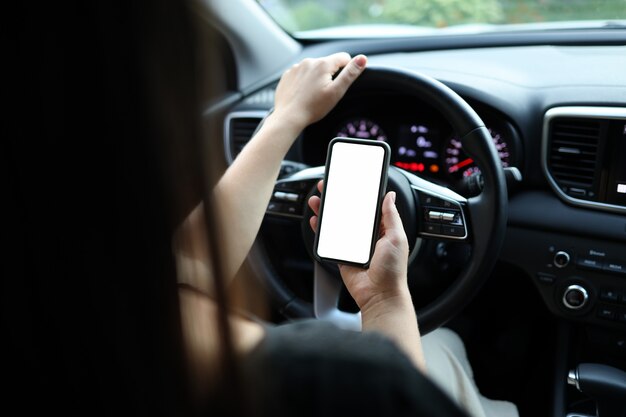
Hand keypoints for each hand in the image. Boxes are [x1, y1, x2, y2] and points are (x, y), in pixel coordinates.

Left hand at [272, 53, 366, 132]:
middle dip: (330, 75)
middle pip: (328, 63)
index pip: (344, 57)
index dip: (346, 70)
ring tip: (313, 95)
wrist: (288, 117)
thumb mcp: (336, 91)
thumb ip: (350, 73)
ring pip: (314, 68)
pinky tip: (303, 94)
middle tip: (325, 93)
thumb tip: (362, 59)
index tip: (340, 83)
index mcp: (323, 64)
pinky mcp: (288, 75)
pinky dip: (304, 82)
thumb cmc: (312, 107)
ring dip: (316, 78)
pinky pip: (301, 74)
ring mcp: (296, 67)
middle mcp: (309, 62)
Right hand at [308, 180, 409, 311]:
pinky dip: (321, 229)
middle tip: (329, 187)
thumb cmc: (393, 271)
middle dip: (338, 199)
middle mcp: (366, 236)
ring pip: (336, 223)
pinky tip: (316, 219)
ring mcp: (353, 245)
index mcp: (382, 229)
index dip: (358, 194)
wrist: (380, 294)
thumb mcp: (397, 237)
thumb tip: (390, 196)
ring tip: (318, 200)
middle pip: (349, 212)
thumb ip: (391, 216)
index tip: (350, 183)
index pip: (368, 207)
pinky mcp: (341, 255)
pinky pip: (329, 240)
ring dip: (326, 211)